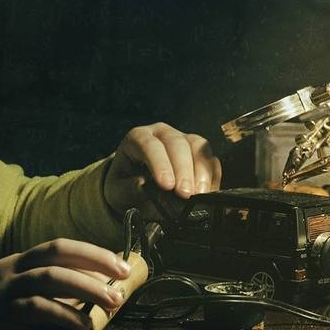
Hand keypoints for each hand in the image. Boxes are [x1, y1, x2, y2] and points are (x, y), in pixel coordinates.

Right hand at [0, 239, 127, 329]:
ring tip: (109, 304)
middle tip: (123, 281)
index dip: (91, 251)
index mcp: (12, 264)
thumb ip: (35, 296)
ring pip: (48, 280)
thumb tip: (81, 306)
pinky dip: (60, 317)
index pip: (57, 246)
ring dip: (84, 289)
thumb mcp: (0, 295)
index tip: (120, 262)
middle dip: (95, 264)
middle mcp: (6, 272)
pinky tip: (78, 327)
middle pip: (57, 256)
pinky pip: (32, 312)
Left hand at [103, 122, 221, 215]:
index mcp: (139, 137)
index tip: (166, 185)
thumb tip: (143, 185)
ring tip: (199, 195)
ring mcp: (183, 140)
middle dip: (183, 170)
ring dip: (201, 172)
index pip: (150, 145)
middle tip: (185, 194)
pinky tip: (207, 194)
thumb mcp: (118, 189)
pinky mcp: (199, 154)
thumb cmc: (125, 184)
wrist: (135, 187)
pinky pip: (211, 160)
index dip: (160, 164)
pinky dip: (211, 177)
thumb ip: (129, 188)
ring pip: (198, 147)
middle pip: (177, 144)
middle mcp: (163, 134)